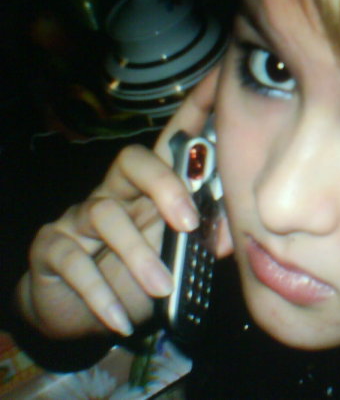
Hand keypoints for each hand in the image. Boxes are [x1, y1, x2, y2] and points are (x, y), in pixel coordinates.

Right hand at [16, 68, 221, 338]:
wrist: (75, 312)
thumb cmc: (132, 276)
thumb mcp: (171, 259)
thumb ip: (197, 241)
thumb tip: (227, 235)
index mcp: (150, 191)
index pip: (173, 144)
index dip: (195, 111)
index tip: (218, 82)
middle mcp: (114, 193)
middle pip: (133, 162)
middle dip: (163, 186)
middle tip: (187, 225)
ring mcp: (79, 218)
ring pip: (106, 215)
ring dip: (138, 256)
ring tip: (161, 288)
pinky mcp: (52, 247)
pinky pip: (73, 261)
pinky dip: (100, 293)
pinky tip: (119, 318)